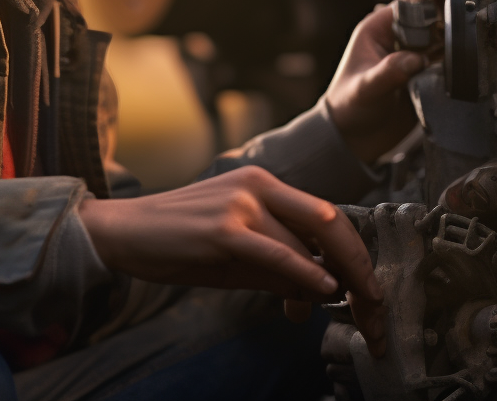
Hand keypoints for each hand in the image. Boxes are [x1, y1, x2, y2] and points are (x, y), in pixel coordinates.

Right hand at [77, 166, 387, 354]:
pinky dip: (305, 273)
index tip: (369, 287)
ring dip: (327, 284)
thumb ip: (279, 264)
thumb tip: (321, 291)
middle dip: (360, 265)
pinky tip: (323, 290)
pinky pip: (278, 253)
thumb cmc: (177, 241)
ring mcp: (241, 204)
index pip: (326, 215)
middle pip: (330, 220)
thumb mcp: (237, 251)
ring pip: (304, 244)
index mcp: (265, 183)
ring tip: (336, 312)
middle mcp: (259, 186)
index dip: (355, 253)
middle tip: (374, 303)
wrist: (122, 232)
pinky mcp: (224, 230)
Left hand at [325, 0, 470, 163]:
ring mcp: (416, 56)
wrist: (352, 139)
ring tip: (488, 28)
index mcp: (381, 27)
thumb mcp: (364, 88)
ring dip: (466, 30)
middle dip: (460, 4)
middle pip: (436, 12)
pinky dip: (465, 57)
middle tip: (485, 3)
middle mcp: (401, 37)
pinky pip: (450, 60)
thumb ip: (386, 72)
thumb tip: (414, 60)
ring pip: (447, 35)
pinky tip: (480, 56)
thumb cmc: (347, 107)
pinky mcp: (427, 76)